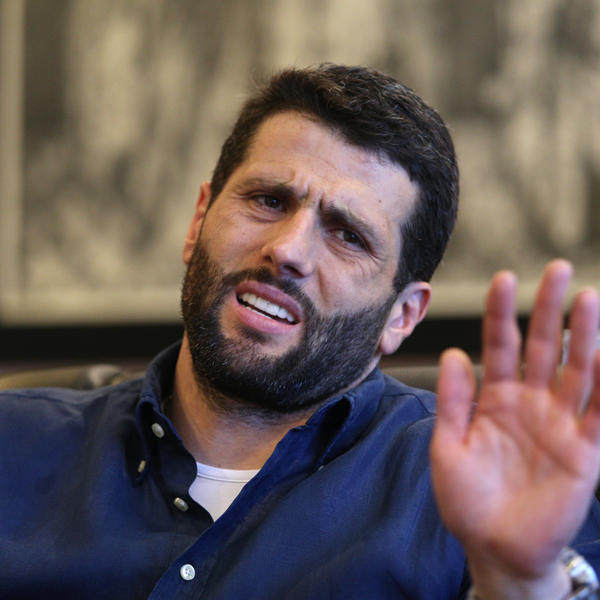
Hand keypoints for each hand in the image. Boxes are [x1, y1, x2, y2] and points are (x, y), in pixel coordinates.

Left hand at [430, 260, 599, 598]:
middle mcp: (529, 403)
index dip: (501, 313)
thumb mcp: (447, 446)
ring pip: (575, 371)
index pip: (499, 345)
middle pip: (542, 347)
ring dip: (584, 336)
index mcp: (494, 398)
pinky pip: (598, 414)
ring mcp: (559, 425)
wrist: (493, 547)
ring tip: (589, 298)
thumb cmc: (466, 498)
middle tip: (557, 270)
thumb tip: (453, 353)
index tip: (504, 278)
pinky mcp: (583, 452)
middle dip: (549, 310)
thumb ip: (453, 401)